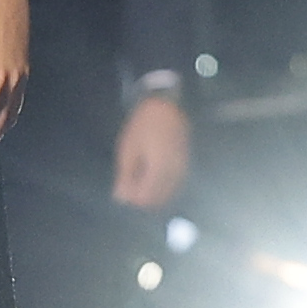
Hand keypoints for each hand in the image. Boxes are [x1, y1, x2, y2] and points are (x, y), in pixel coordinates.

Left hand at [111, 91, 191, 211]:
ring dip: (152, 191)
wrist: (166, 108)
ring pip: (168, 193)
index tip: (122, 187)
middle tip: (128, 181)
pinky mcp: (185, 166)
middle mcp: (175, 174)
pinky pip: (174, 185)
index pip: (146, 198)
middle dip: (142, 196)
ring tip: (138, 175)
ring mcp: (183, 170)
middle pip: (158, 199)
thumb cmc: (142, 127)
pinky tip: (150, 175)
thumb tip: (120, 198)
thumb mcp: (128, 151)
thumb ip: (125, 176)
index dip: (132, 197)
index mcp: (159, 170)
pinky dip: (161, 185)